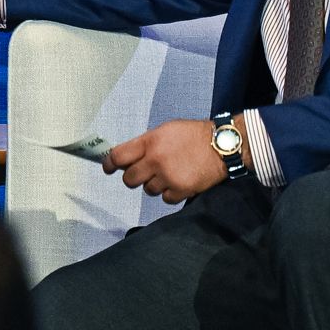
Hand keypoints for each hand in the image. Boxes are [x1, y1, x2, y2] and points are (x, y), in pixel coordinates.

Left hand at [103, 118, 232, 204]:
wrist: (221, 145)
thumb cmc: (194, 135)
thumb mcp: (166, 130)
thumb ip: (146, 143)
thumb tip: (129, 156)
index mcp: (150, 142)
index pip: (118, 156)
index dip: (109, 164)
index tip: (108, 168)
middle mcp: (156, 160)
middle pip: (129, 179)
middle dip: (133, 178)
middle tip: (142, 173)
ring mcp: (168, 176)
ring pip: (148, 190)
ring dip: (155, 185)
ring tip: (169, 173)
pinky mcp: (181, 190)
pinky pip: (165, 199)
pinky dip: (170, 193)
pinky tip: (178, 182)